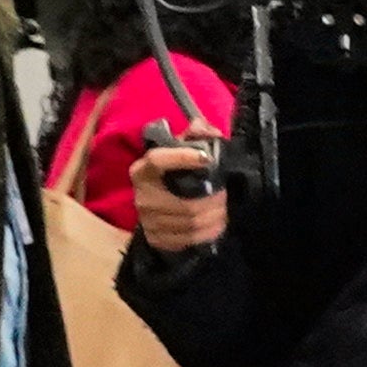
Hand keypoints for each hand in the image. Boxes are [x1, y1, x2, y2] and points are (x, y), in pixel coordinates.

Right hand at [125, 134, 228, 253]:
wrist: (156, 210)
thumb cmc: (173, 177)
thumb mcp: (181, 154)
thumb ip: (195, 136)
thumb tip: (202, 127)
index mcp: (143, 170)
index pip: (158, 161)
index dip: (182, 158)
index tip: (207, 158)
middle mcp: (142, 195)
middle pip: (184, 203)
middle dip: (213, 200)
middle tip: (224, 194)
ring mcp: (147, 220)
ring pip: (190, 223)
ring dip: (214, 217)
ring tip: (223, 209)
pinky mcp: (156, 238)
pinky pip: (189, 239)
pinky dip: (208, 232)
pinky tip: (216, 224)